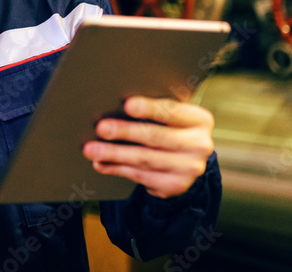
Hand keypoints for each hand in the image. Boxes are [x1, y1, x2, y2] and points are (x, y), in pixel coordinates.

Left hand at [81, 96, 213, 198]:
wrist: (186, 161)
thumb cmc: (169, 127)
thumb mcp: (171, 116)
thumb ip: (154, 109)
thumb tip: (116, 104)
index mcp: (200, 120)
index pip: (173, 111)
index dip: (149, 108)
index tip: (127, 104)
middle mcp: (200, 145)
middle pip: (156, 137)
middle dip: (125, 132)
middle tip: (101, 128)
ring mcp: (190, 169)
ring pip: (145, 159)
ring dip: (114, 154)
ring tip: (91, 150)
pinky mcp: (175, 186)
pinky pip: (140, 176)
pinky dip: (117, 169)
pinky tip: (101, 164)